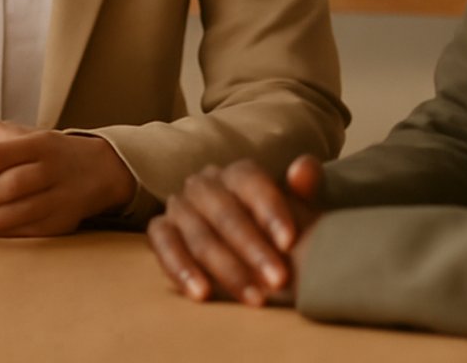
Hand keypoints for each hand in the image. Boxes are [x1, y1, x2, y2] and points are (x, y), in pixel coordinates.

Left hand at [0, 119, 136, 235]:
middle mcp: (53, 169)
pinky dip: (4, 235)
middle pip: (9, 185)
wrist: (100, 170)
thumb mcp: (28, 139)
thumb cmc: (49, 154)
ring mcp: (62, 197)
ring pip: (20, 212)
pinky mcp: (64, 223)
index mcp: (39, 143)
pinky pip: (30, 232)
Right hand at [147, 156, 324, 307]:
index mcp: (238, 174)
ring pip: (198, 236)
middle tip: (279, 281)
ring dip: (226, 269)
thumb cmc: (276, 230)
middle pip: (225, 213)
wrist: (251, 249)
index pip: (251, 182)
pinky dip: (181, 270)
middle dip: (253, 249)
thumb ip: (306, 187)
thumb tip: (303, 169)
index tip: (289, 242)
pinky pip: (163, 246)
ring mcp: (179, 207)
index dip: (270, 211)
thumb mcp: (298, 209)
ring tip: (254, 298)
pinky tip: (202, 294)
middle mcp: (204, 185)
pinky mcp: (160, 231)